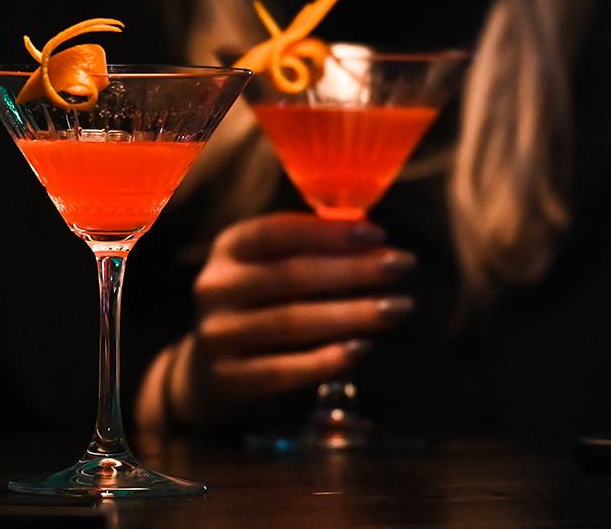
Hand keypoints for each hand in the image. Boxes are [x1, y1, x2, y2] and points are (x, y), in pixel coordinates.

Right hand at [136, 211, 415, 430]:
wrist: (207, 369)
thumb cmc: (258, 304)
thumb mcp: (268, 267)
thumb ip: (310, 251)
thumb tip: (373, 242)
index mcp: (228, 249)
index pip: (276, 232)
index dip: (328, 233)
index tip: (378, 236)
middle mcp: (216, 287)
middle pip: (290, 275)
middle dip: (353, 270)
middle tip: (402, 267)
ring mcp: (218, 334)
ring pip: (291, 321)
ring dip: (351, 314)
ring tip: (397, 307)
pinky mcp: (230, 378)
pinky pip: (284, 369)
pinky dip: (326, 360)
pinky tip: (362, 349)